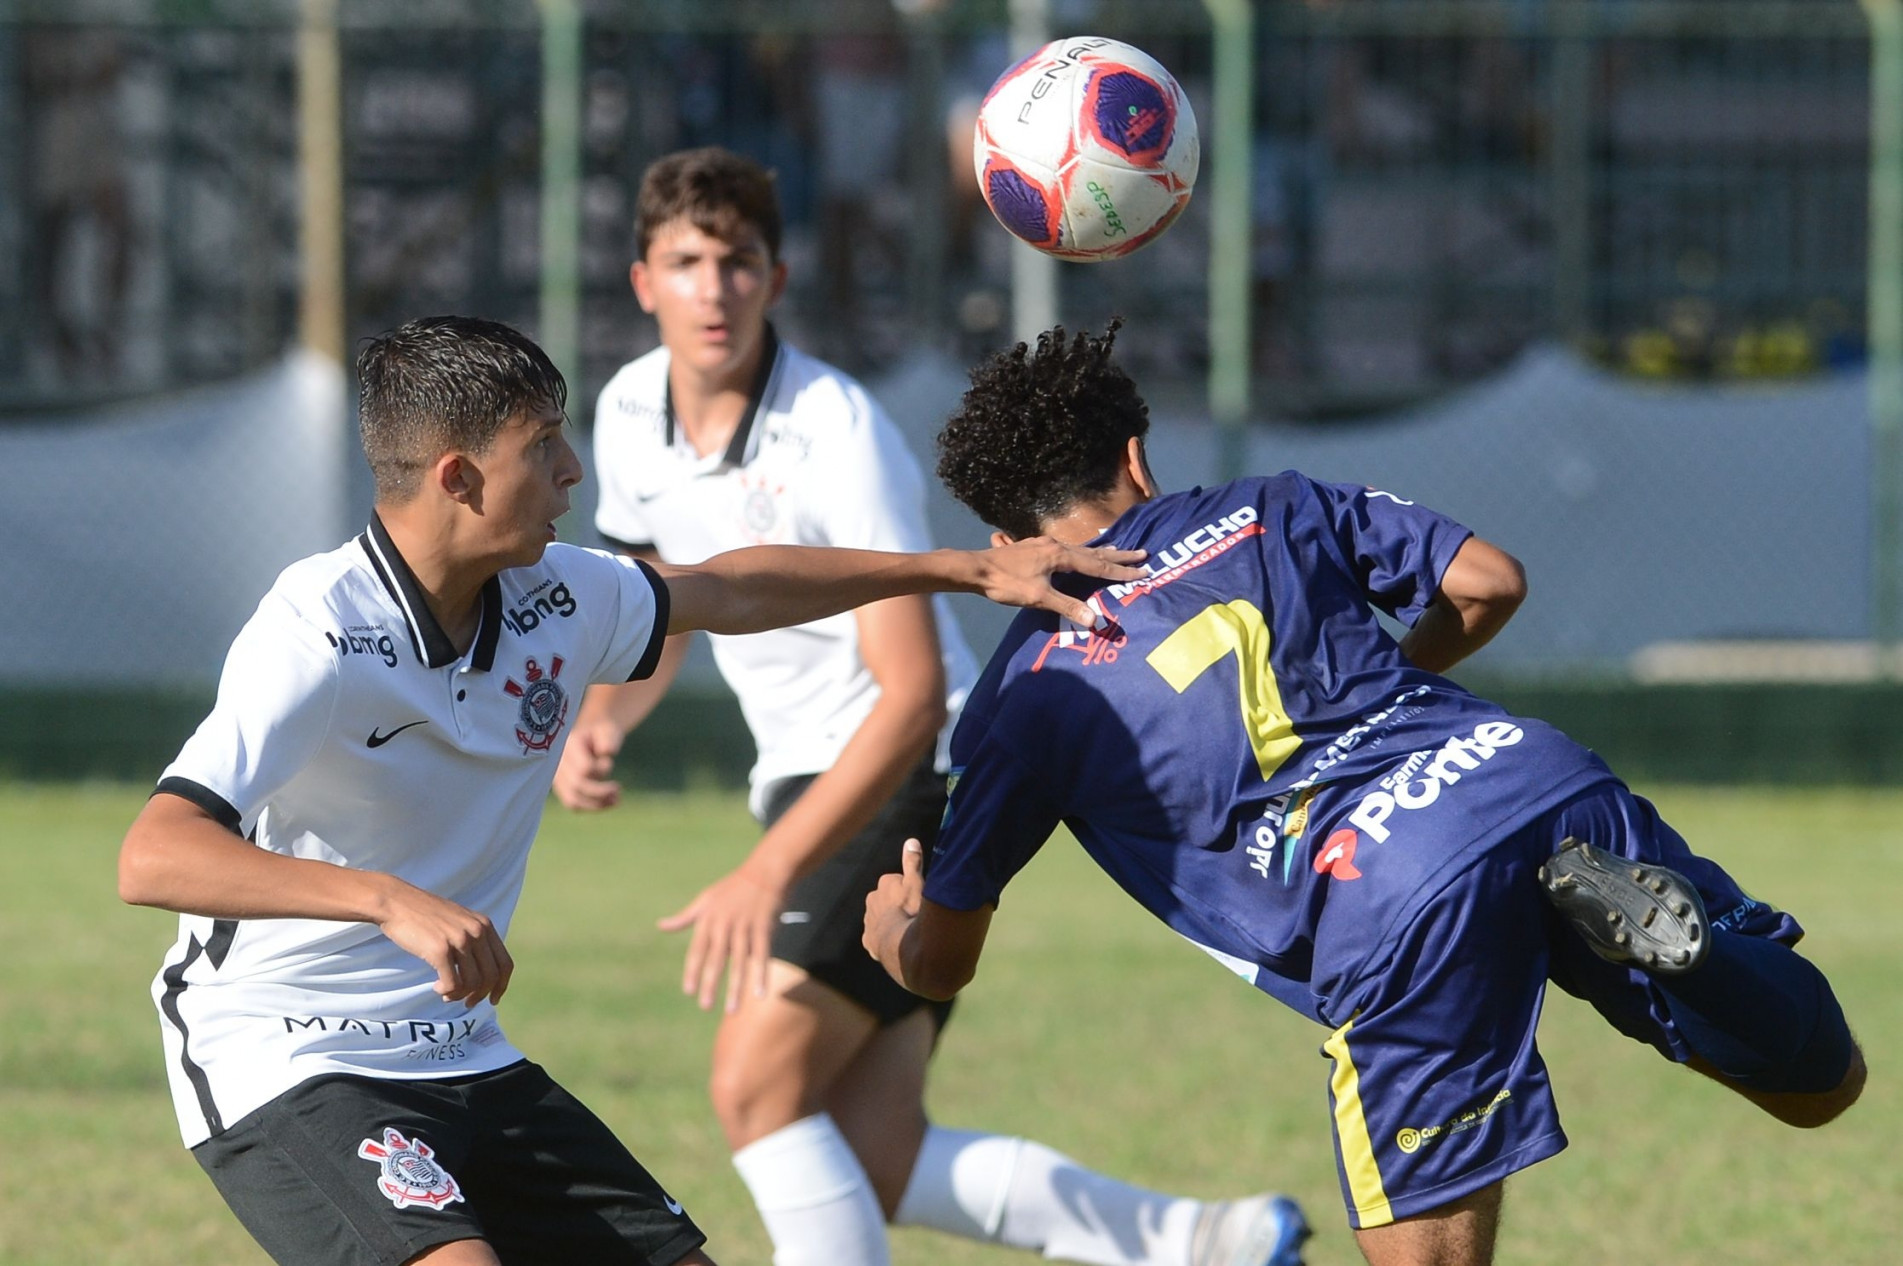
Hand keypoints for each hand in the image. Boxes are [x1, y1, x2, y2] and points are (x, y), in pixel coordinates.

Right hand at [377, 883, 514, 1007]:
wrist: (396, 902)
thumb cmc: (424, 915)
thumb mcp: (459, 920)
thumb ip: (474, 938)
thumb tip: (481, 972)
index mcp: (484, 924)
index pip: (505, 964)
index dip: (501, 986)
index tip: (493, 1000)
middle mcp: (477, 931)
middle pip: (491, 977)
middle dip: (480, 995)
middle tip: (467, 1003)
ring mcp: (460, 940)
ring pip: (472, 983)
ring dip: (459, 995)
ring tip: (445, 993)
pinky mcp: (440, 950)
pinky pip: (453, 984)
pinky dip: (447, 992)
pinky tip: (436, 987)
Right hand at [553, 720, 622, 810]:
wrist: (589, 736)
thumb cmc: (601, 734)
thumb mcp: (608, 730)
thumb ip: (609, 739)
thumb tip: (606, 753)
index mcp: (569, 745)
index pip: (583, 768)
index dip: (600, 770)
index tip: (610, 763)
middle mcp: (558, 763)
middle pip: (577, 786)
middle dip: (600, 791)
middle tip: (618, 788)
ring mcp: (557, 777)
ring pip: (573, 800)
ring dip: (596, 804)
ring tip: (616, 800)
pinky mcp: (562, 789)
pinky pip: (574, 805)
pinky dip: (591, 807)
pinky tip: (608, 803)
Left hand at [657, 862, 786, 1012]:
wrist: (765, 871)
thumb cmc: (732, 887)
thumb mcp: (704, 899)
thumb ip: (684, 917)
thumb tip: (660, 926)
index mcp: (708, 919)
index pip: (697, 951)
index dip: (692, 971)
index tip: (688, 991)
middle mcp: (724, 925)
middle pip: (716, 960)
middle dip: (710, 984)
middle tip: (705, 1006)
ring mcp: (745, 927)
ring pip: (739, 962)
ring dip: (736, 987)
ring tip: (731, 1009)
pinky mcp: (764, 928)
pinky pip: (762, 956)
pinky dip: (761, 975)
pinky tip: (760, 993)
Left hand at [863, 837, 925, 969]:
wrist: (901, 945)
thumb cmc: (912, 911)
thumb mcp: (917, 883)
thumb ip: (913, 862)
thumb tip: (911, 841)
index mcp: (884, 884)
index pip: (899, 883)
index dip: (911, 891)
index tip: (920, 900)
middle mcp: (871, 900)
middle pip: (888, 900)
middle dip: (898, 905)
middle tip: (914, 915)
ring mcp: (869, 922)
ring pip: (882, 918)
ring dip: (892, 922)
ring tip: (907, 931)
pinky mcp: (868, 941)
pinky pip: (877, 938)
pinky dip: (885, 940)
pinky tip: (897, 944)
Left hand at [974, 539, 1145, 627]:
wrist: (976, 568)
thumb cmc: (1006, 584)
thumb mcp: (1038, 598)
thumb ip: (1067, 606)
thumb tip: (1094, 619)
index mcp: (1060, 556)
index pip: (1097, 566)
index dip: (1120, 571)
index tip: (1142, 570)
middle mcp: (1056, 546)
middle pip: (1093, 553)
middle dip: (1118, 557)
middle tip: (1142, 554)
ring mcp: (1044, 544)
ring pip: (1080, 549)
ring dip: (1101, 553)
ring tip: (1118, 551)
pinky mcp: (1035, 548)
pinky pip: (1067, 549)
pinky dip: (1082, 552)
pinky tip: (1079, 553)